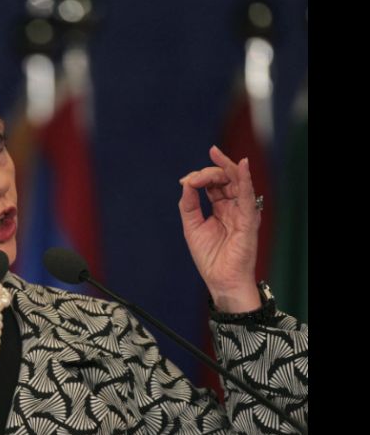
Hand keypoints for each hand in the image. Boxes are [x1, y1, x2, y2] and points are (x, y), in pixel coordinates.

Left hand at [178, 146, 261, 312]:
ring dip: (224, 168)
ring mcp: (243, 211)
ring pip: (237, 181)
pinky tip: (242, 165)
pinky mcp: (249, 219)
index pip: (213, 183)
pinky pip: (248, 196)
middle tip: (196, 175)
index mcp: (220, 208)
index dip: (199, 177)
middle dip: (210, 170)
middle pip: (225, 178)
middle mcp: (234, 206)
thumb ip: (188, 204)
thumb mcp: (192, 226)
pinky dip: (245, 179)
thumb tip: (186, 182)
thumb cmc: (209, 256)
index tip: (185, 181)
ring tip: (214, 155)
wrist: (221, 279)